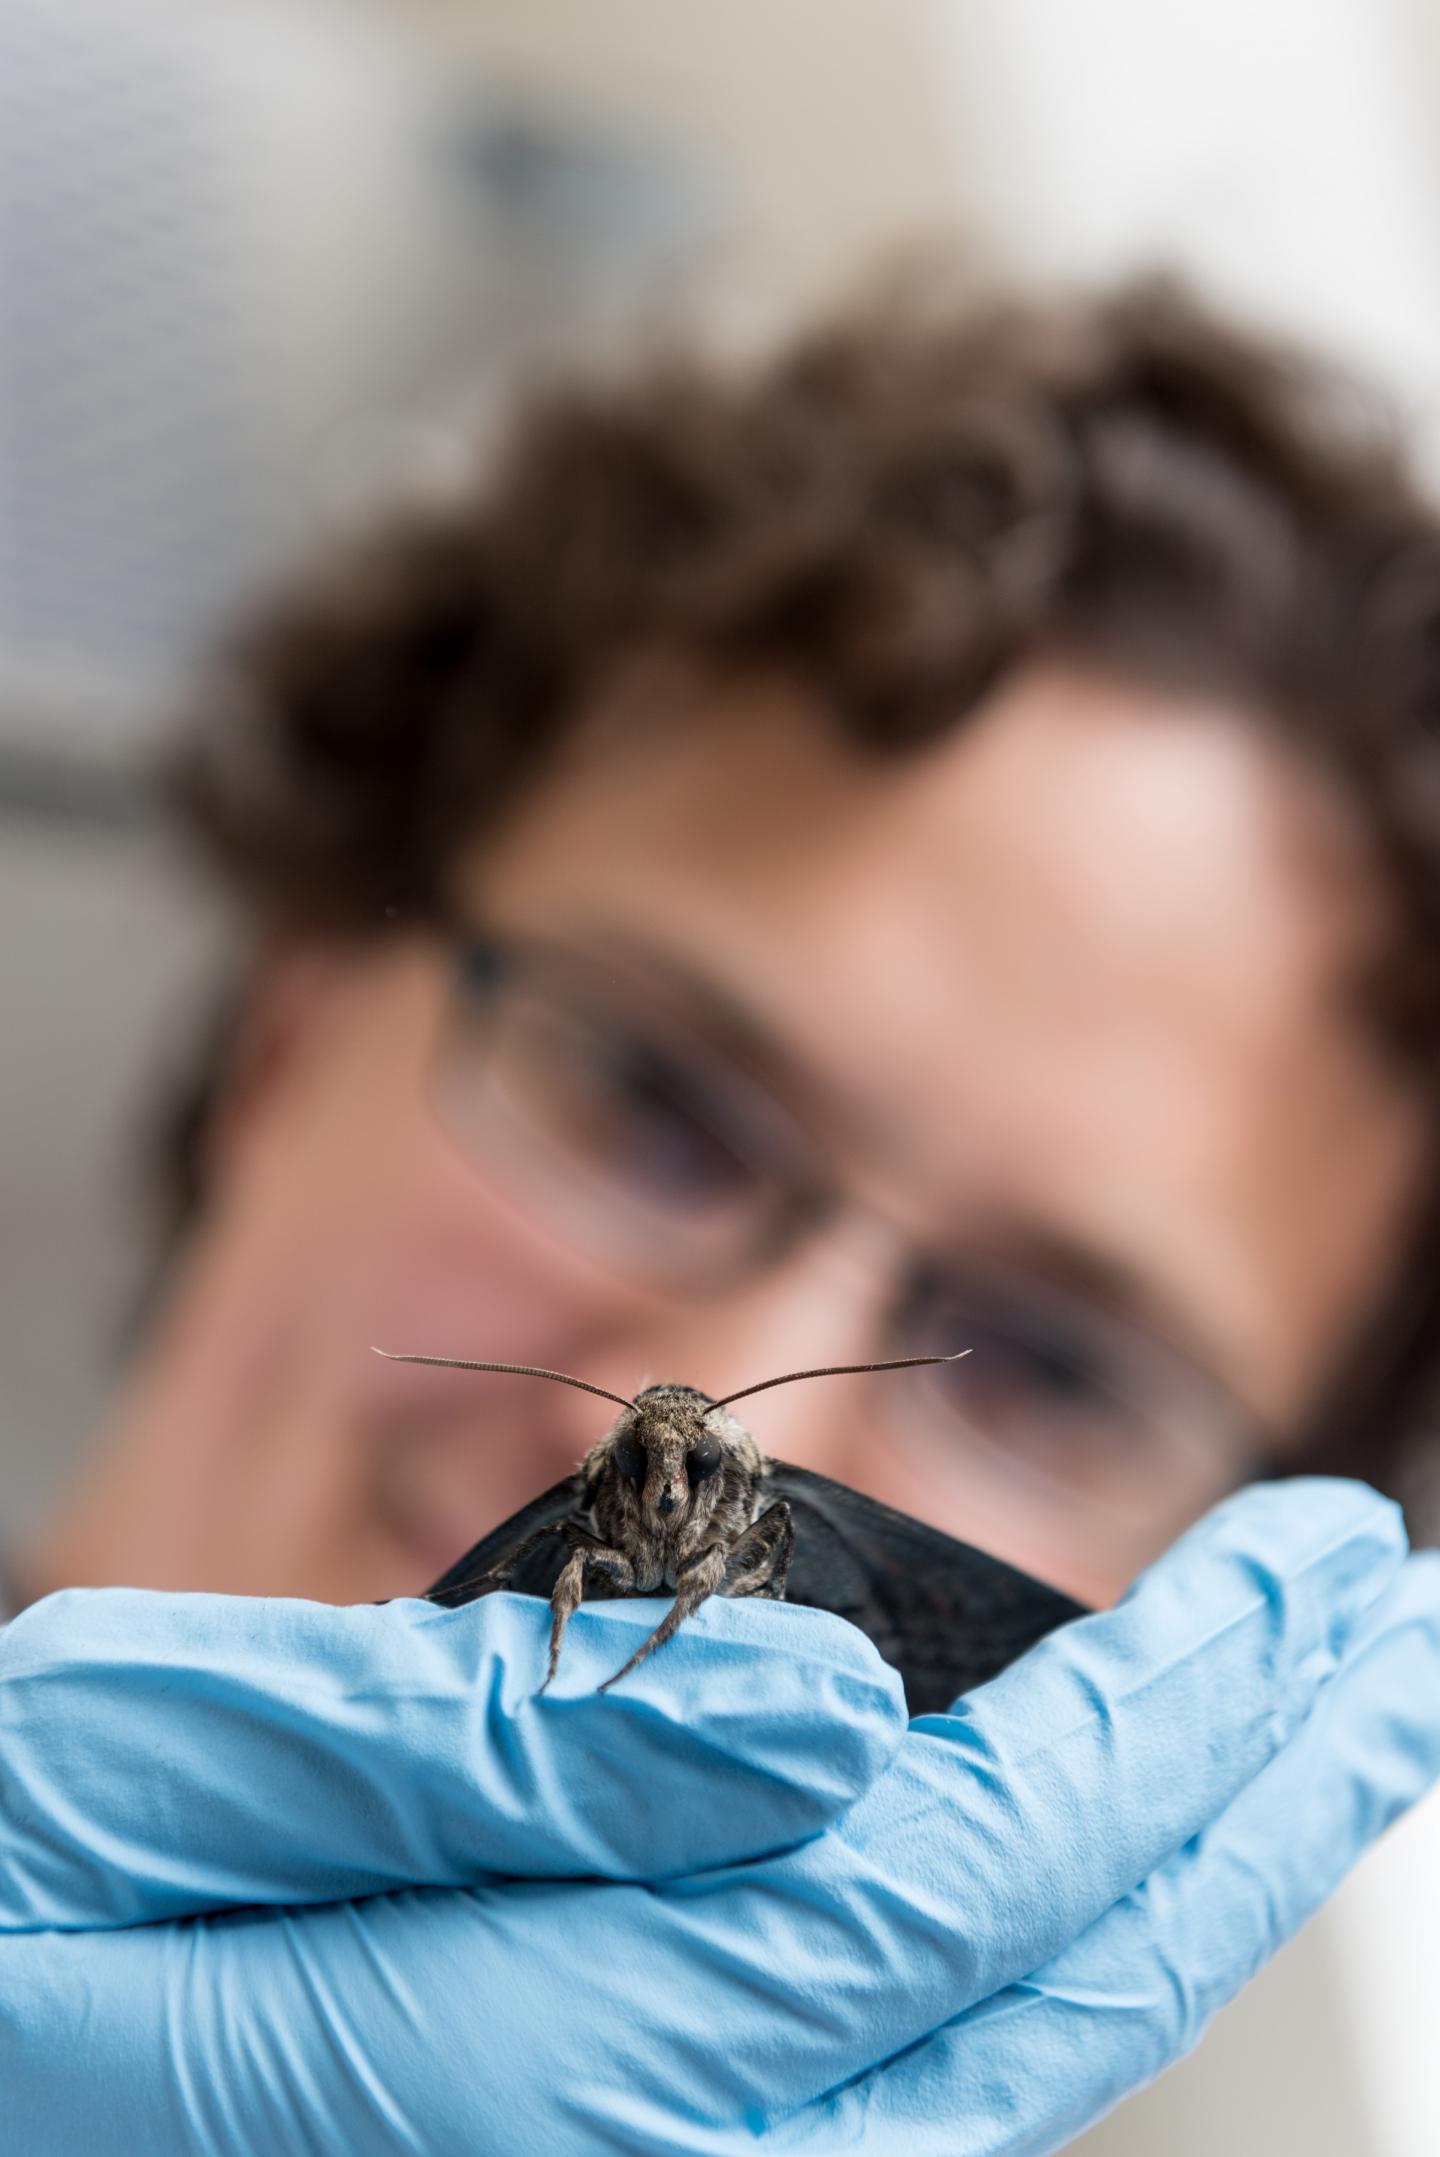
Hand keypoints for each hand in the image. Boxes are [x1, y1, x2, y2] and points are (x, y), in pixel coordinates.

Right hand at [3, 1480, 1437, 2155]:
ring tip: (1315, 1723)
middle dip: (1238, 1799)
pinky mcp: (596, 2154)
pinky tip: (1106, 1860)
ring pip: (986, 2071)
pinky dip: (1042, 1963)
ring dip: (1176, 1880)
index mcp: (508, 2041)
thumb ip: (480, 1751)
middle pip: (1019, 1997)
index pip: (928, 1884)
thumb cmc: (0, 1909)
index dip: (1148, 1733)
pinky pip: (881, 2094)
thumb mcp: (147, 1763)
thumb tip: (819, 1714)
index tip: (1304, 1579)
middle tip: (1394, 1631)